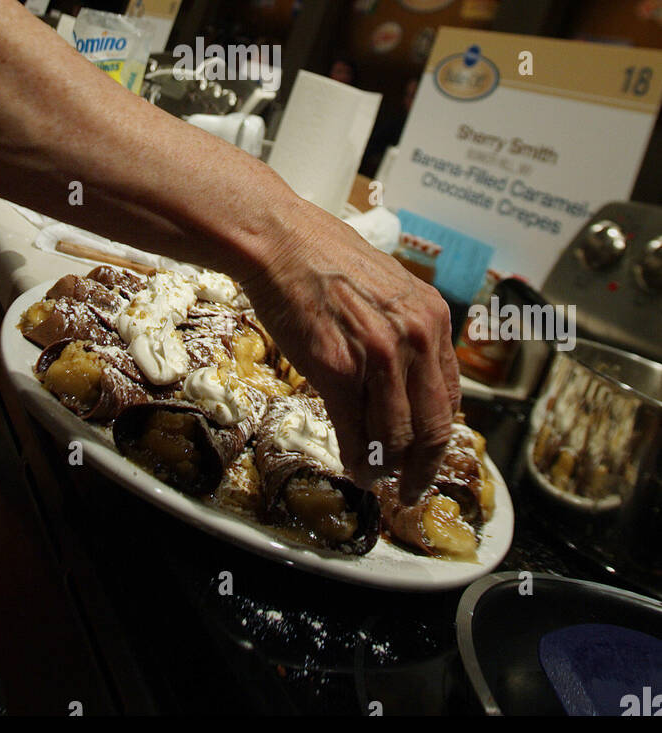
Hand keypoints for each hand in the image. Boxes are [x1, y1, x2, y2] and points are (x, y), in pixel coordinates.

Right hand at [241, 205, 460, 503]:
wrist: (281, 243)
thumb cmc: (326, 260)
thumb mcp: (389, 288)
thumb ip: (407, 329)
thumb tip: (410, 378)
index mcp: (433, 318)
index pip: (449, 396)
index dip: (439, 436)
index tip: (429, 456)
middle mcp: (416, 338)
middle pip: (431, 425)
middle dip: (423, 467)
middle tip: (413, 489)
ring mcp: (379, 357)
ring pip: (395, 436)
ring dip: (386, 468)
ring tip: (376, 479)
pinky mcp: (339, 370)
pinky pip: (356, 432)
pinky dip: (357, 458)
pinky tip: (354, 466)